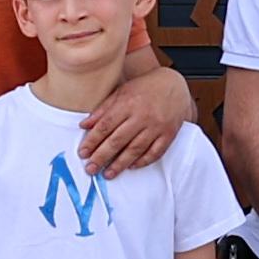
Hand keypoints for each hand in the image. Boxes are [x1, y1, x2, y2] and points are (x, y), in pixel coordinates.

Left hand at [78, 57, 197, 171]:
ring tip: (108, 174)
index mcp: (127, 103)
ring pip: (135, 149)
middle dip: (102, 156)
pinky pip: (155, 152)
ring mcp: (157, 126)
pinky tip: (131, 166)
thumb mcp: (121, 92)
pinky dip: (143, 161)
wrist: (175, 84)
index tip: (83, 153)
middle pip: (118, 140)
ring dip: (120, 164)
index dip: (92, 141)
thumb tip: (84, 125)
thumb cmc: (145, 87)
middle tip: (91, 168)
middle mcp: (142, 116)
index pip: (105, 125)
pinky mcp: (169, 134)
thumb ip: (103, 109)